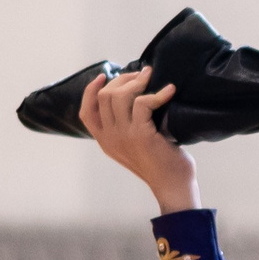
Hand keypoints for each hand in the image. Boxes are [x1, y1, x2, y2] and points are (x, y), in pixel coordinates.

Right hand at [79, 69, 200, 213]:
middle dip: (121, 79)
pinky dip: (157, 93)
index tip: (104, 76)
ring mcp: (123, 135)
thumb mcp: (135, 145)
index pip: (85, 113)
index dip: (90, 91)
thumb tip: (136, 99)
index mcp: (105, 141)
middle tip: (140, 74)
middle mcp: (110, 138)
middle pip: (103, 97)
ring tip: (151, 75)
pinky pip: (143, 103)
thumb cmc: (161, 164)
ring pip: (119, 96)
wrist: (173, 185)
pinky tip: (169, 90)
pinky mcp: (141, 134)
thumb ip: (127, 128)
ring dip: (136, 81)